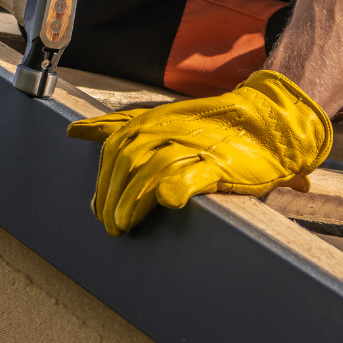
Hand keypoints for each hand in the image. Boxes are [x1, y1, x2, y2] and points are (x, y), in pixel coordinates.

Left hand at [67, 70, 332, 235]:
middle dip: (112, 193)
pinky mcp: (219, 163)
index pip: (114, 145)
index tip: (96, 206)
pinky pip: (191, 174)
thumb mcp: (160, 119)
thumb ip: (119, 125)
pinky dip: (176, 187)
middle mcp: (168, 128)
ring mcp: (194, 144)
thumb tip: (74, 130)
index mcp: (152, 120)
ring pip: (152, 168)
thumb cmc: (210, 127)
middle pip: (127, 159)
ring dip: (133, 198)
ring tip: (123, 223)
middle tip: (109, 223)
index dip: (102, 177)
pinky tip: (166, 202)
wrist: (267, 124)